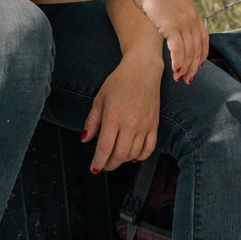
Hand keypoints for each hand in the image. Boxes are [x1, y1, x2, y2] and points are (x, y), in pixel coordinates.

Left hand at [84, 54, 160, 172]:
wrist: (143, 71)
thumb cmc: (119, 82)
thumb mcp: (99, 99)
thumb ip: (92, 121)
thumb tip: (85, 139)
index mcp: (113, 117)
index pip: (105, 148)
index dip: (98, 162)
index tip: (94, 168)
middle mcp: (130, 124)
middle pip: (119, 155)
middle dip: (110, 164)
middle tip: (104, 165)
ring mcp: (144, 126)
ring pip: (134, 154)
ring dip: (123, 160)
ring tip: (116, 158)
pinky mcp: (154, 125)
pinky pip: (149, 148)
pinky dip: (140, 156)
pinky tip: (133, 156)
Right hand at [131, 0, 206, 83]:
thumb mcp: (170, 1)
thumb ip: (174, 13)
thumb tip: (169, 21)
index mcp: (193, 13)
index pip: (204, 39)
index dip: (202, 54)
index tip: (197, 65)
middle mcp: (191, 19)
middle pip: (198, 49)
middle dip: (194, 66)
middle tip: (188, 79)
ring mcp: (182, 23)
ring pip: (189, 52)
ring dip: (185, 68)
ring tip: (180, 79)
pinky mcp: (170, 26)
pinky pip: (178, 50)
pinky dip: (178, 62)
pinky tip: (175, 70)